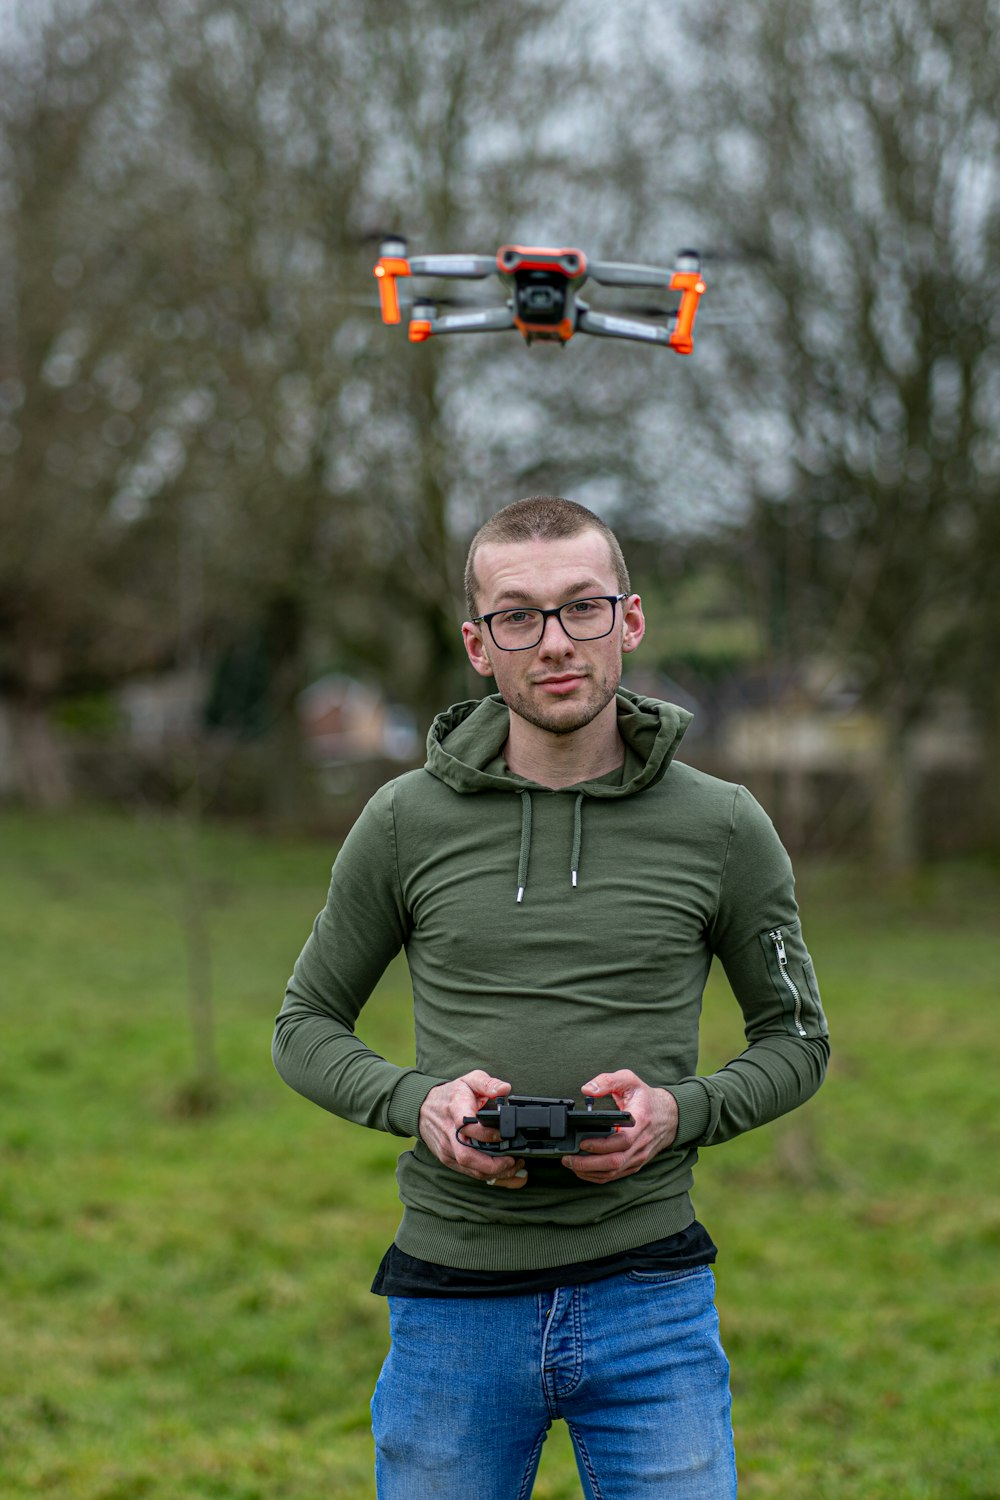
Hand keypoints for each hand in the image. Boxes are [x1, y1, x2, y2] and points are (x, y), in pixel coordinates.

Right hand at [417, 1070, 527, 1189]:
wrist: (424, 1107)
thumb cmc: (451, 1095)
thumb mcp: (470, 1080)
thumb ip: (488, 1083)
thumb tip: (505, 1089)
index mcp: (455, 1110)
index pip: (468, 1127)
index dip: (488, 1134)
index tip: (505, 1135)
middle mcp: (449, 1133)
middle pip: (468, 1157)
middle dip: (495, 1164)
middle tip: (515, 1160)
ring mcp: (447, 1149)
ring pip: (471, 1169)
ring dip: (495, 1173)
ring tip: (515, 1167)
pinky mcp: (448, 1159)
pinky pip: (469, 1173)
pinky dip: (488, 1176)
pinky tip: (505, 1174)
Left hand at [561, 1070, 678, 1183]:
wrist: (668, 1115)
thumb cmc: (646, 1098)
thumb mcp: (629, 1080)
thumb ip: (607, 1081)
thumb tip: (587, 1089)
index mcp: (640, 1121)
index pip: (622, 1140)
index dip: (601, 1144)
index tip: (583, 1142)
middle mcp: (641, 1142)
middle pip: (615, 1161)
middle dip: (588, 1163)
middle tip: (569, 1159)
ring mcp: (639, 1155)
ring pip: (614, 1171)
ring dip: (590, 1172)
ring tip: (572, 1165)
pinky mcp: (635, 1163)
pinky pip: (616, 1175)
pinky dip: (598, 1176)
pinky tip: (584, 1171)